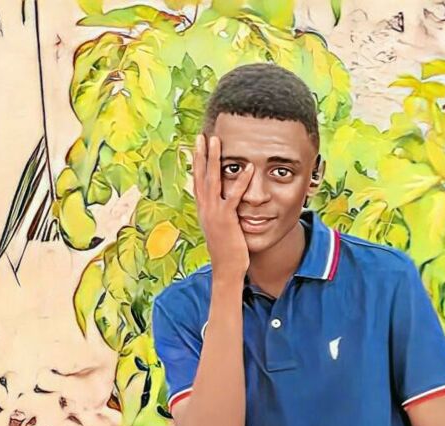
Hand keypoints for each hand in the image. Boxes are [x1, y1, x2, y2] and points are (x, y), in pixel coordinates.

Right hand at [192, 133, 253, 282]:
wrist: (226, 270)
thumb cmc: (227, 252)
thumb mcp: (221, 230)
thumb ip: (222, 216)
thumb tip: (226, 208)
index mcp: (203, 212)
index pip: (197, 183)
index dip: (197, 165)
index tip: (196, 149)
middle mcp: (205, 210)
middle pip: (200, 177)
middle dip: (200, 155)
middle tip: (200, 136)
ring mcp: (214, 214)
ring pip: (212, 181)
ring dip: (214, 159)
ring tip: (216, 141)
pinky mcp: (227, 219)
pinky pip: (234, 196)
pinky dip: (240, 182)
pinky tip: (247, 168)